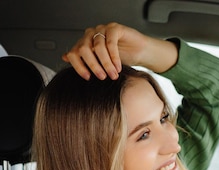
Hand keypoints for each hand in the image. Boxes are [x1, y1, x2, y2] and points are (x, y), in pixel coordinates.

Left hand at [62, 22, 177, 79]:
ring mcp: (102, 30)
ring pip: (98, 47)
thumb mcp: (101, 64)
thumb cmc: (122, 58)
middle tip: (102, 77)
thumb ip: (84, 61)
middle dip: (93, 65)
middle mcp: (91, 35)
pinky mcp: (114, 28)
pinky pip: (110, 42)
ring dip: (106, 63)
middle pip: (84, 49)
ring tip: (113, 74)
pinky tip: (118, 66)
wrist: (141, 52)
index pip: (73, 53)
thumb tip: (64, 58)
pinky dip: (114, 56)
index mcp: (84, 43)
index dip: (78, 66)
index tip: (88, 78)